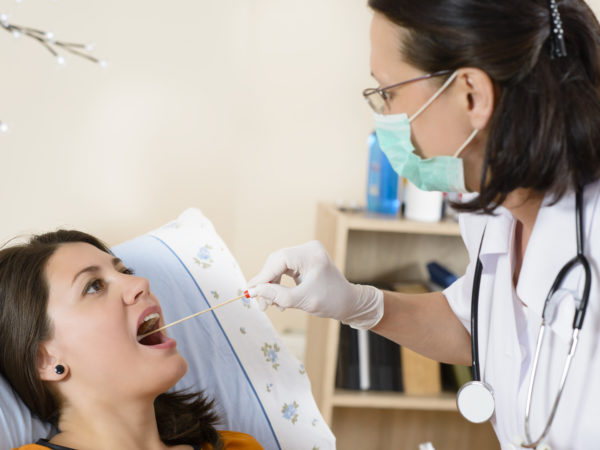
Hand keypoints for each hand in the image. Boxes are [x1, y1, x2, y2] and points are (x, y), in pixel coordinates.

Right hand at [247, 241, 383, 329]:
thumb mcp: (303, 300)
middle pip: (276, 262)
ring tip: (270, 304)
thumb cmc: (331, 302)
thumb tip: (253, 291)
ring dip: (271, 285)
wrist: (349, 303)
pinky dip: (278, 283)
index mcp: (312, 255)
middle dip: (266, 283)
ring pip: (278, 266)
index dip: (263, 276)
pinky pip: (284, 269)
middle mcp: (308, 249)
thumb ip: (277, 295)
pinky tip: (278, 299)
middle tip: (261, 304)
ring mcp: (306, 253)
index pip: (280, 260)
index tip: (250, 291)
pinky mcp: (304, 260)